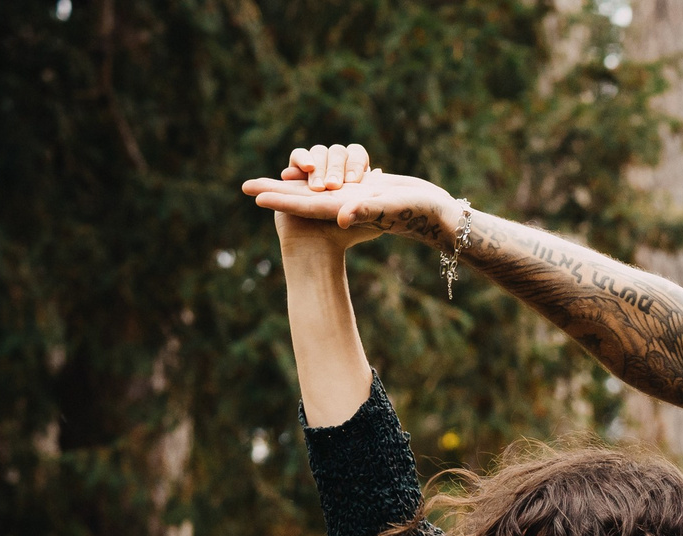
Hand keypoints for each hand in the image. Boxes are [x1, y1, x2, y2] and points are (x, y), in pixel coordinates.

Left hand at [243, 143, 459, 250]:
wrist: (440, 216)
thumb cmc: (421, 213)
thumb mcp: (394, 208)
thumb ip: (367, 211)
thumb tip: (341, 217)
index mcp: (346, 209)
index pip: (306, 203)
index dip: (280, 199)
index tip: (253, 194)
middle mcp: (345, 205)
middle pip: (303, 197)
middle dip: (275, 191)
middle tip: (243, 186)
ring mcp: (354, 198)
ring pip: (316, 189)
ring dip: (293, 183)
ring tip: (268, 176)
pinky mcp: (365, 189)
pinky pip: (333, 183)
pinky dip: (317, 177)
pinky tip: (306, 171)